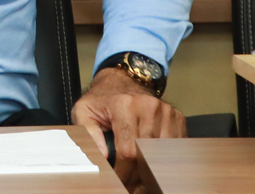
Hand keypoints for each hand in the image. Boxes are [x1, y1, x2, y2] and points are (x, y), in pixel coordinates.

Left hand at [72, 66, 184, 190]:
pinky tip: (153, 167)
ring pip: (163, 155)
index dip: (124, 173)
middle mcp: (148, 107)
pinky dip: (164, 161)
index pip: (128, 150)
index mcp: (123, 105)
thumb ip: (88, 133)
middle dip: (138, 177)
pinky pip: (174, 148)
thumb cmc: (102, 98)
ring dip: (152, 172)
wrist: (124, 79)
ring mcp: (166, 112)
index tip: (118, 183)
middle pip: (147, 155)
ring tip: (141, 182)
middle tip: (130, 188)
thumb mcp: (84, 110)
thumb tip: (103, 156)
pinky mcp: (177, 118)